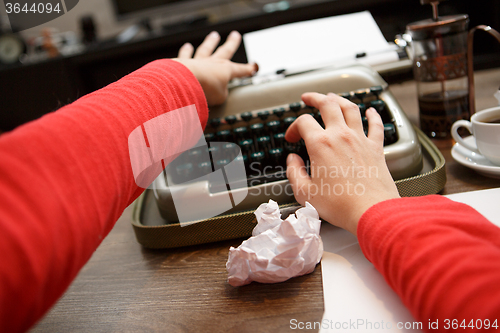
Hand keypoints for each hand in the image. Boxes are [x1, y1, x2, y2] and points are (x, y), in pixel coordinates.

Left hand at [174, 31, 257, 105]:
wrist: (185, 82)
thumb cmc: (204, 90)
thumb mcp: (220, 97)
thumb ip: (222, 94)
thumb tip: (218, 92)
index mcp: (225, 70)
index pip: (240, 70)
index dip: (248, 69)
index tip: (253, 67)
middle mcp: (213, 62)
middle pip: (225, 51)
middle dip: (231, 44)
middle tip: (235, 35)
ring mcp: (198, 62)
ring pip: (206, 49)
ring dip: (210, 42)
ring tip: (213, 35)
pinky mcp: (184, 64)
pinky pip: (186, 55)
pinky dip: (186, 51)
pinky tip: (187, 46)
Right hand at [285, 93, 399, 235]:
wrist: (371, 211)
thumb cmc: (340, 205)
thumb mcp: (305, 192)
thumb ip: (294, 172)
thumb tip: (292, 160)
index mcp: (321, 145)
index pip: (303, 122)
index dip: (293, 127)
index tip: (291, 138)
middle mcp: (341, 136)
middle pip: (328, 104)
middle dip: (316, 98)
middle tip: (308, 98)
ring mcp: (361, 140)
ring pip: (351, 108)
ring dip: (340, 100)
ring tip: (333, 97)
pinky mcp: (376, 148)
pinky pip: (376, 124)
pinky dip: (373, 115)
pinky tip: (371, 111)